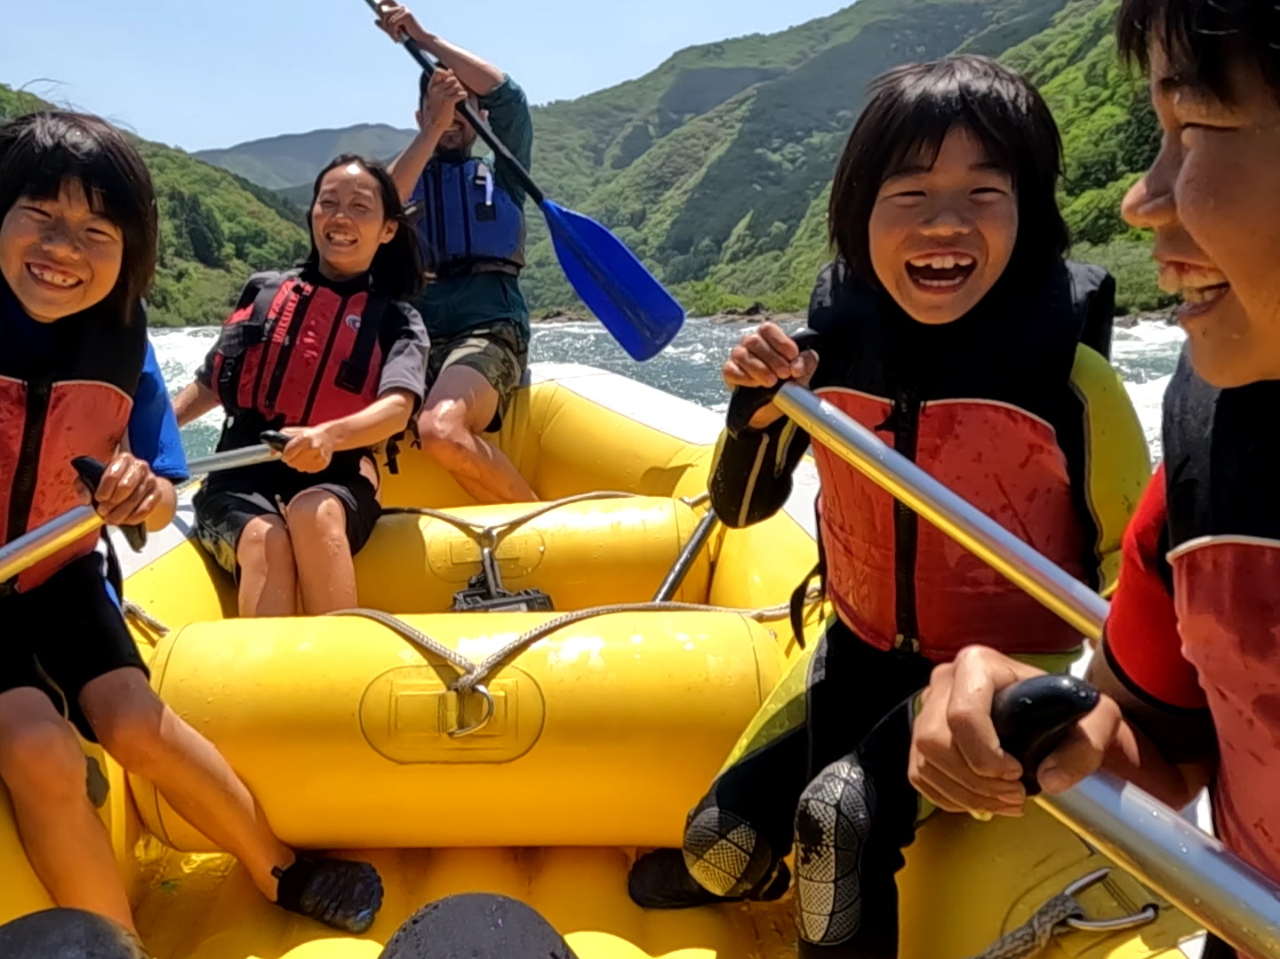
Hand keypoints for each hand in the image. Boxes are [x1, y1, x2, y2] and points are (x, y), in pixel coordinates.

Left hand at [80, 453, 165, 526]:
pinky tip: (124, 520)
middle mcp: (140, 466)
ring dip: (120, 513)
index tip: (99, 499)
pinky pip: (146, 508)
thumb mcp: (93, 477)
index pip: (113, 474)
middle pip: (126, 486)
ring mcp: (151, 480)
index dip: (104, 489)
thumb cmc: (112, 481)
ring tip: (110, 519)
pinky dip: (133, 517)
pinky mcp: (157, 493)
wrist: (137, 484)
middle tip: (103, 511)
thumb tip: (86, 499)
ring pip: (135, 500)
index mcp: (123, 458)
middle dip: (112, 502)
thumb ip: (83, 485)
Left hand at [281, 426, 335, 473]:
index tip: (286, 456)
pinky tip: (309, 460)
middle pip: (294, 462)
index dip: (285, 456)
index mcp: (304, 438)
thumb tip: (271, 453)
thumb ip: (280, 439)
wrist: (328, 437)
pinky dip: (307, 467)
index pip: (288, 454)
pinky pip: (309, 470)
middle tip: (295, 456)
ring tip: (303, 457)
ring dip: (299, 464)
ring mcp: (319, 456)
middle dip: (291, 461)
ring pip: (301, 468)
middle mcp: (313, 447)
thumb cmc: (308, 434)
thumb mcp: (293, 432)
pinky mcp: (323, 463)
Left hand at [375, 1, 431, 44]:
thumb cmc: (410, 36)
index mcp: (400, 9)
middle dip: (385, 25)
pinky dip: (394, 32)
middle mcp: (402, 8)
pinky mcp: (406, 16)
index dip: (379, 5)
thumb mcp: (395, 30)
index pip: (386, 3)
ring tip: (397, 38)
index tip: (376, 9)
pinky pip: (393, 23)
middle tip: (392, 35)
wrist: (421, 40)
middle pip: (384, 12)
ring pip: (388, 19)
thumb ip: (386, 26)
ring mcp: (404, 11)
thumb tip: (375, 20)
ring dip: (390, 31)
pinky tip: (399, 38)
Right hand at [424, 69, 468, 131]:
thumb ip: (444, 81)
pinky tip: (462, 98)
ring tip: (459, 96)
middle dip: (457, 84)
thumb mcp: (438, 94)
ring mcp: (441, 95)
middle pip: (452, 78)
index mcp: (431, 86)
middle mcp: (435, 89)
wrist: (435, 124)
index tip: (450, 81)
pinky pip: (460, 93)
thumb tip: (450, 70)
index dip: (446, 74)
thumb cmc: (438, 109)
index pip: (438, 71)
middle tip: (457, 91)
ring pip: (457, 85)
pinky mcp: (448, 102)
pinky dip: (463, 95)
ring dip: (461, 90)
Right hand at [723, 322, 817, 390]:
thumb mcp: (802, 369)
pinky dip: (744, 377)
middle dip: (773, 359)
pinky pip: (731, 370)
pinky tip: (756, 384)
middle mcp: (750, 342)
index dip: (781, 341)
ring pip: (742, 355)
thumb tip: (797, 365)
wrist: (774, 403)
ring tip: (772, 382)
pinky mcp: (729, 371)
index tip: (793, 356)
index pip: (768, 329)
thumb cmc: (786, 379)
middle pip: (755, 341)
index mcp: (767, 336)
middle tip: (785, 374)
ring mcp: (738, 355)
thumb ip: (806, 361)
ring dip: (759, 369)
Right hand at [907, 646, 1124, 816]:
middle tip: (1015, 795)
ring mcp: (929, 708)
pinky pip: (920, 775)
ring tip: (1005, 801)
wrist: (1054, 715)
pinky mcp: (922, 736)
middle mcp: (945, 680)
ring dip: (966, 794)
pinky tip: (982, 800)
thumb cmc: (1070, 712)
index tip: (1017, 773)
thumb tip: (1049, 780)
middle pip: (934, 741)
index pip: (962, 714)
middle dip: (975, 781)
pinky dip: (950, 797)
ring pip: (925, 761)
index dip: (985, 754)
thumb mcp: (1098, 718)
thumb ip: (1088, 745)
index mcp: (979, 664)